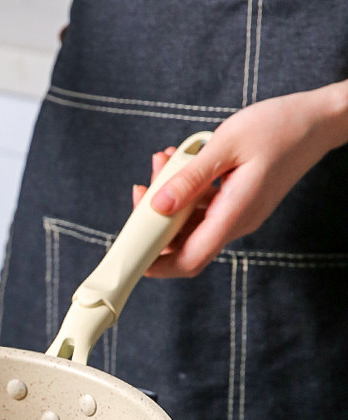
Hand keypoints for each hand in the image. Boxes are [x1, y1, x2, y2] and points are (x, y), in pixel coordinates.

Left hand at [133, 81, 347, 276]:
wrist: (319, 120)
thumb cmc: (279, 126)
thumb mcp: (227, 144)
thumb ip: (191, 178)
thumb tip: (157, 206)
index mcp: (235, 214)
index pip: (190, 258)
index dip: (159, 264)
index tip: (135, 254)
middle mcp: (236, 222)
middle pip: (184, 241)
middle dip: (156, 219)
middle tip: (143, 186)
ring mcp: (238, 214)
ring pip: (191, 221)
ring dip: (170, 198)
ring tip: (163, 161)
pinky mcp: (238, 203)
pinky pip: (204, 206)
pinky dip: (187, 189)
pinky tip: (180, 161)